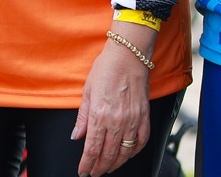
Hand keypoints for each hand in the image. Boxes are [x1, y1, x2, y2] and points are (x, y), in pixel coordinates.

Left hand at [72, 39, 150, 176]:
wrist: (128, 55)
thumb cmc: (106, 68)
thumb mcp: (87, 91)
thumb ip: (82, 117)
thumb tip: (76, 136)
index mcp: (99, 115)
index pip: (92, 148)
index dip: (87, 164)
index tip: (83, 171)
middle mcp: (117, 121)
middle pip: (108, 154)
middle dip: (99, 167)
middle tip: (93, 173)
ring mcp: (133, 120)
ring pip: (125, 152)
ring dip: (115, 164)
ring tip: (107, 168)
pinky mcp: (145, 117)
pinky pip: (141, 142)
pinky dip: (134, 152)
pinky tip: (127, 155)